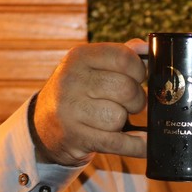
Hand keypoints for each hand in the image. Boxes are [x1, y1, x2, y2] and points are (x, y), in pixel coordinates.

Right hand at [31, 41, 147, 165]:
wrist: (44, 124)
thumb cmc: (79, 90)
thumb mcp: (92, 66)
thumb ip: (121, 55)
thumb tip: (147, 46)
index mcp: (79, 57)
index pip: (123, 58)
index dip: (140, 70)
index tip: (139, 78)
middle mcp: (70, 81)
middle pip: (125, 89)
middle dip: (137, 99)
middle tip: (131, 103)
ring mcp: (69, 110)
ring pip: (119, 117)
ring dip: (125, 121)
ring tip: (116, 117)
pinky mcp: (75, 137)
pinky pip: (116, 143)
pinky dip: (136, 145)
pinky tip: (142, 142)